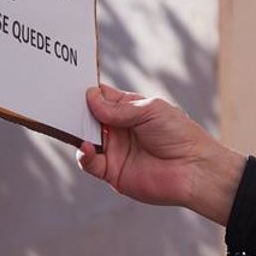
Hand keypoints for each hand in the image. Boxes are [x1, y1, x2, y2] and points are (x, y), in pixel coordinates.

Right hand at [77, 83, 245, 225]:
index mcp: (130, 110)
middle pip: (89, 117)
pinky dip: (83, 154)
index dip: (89, 91)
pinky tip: (86, 146)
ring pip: (85, 138)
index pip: (103, 97)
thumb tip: (90, 98)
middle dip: (76, 111)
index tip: (71, 83)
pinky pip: (89, 163)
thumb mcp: (151, 111)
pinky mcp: (112, 172)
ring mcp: (115, 150)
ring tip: (70, 124)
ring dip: (76, 131)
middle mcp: (119, 129)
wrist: (194, 168)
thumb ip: (119, 108)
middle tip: (61, 103)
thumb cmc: (179, 134)